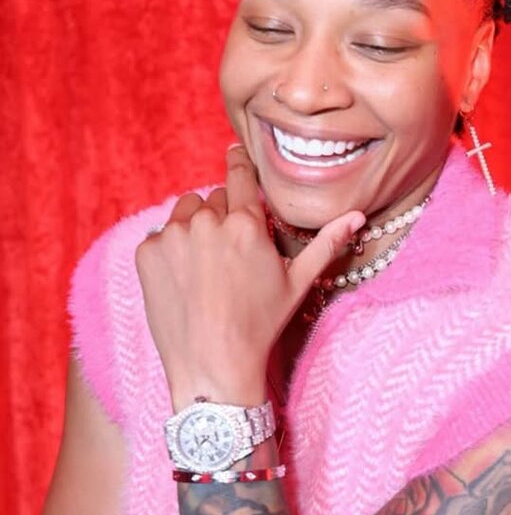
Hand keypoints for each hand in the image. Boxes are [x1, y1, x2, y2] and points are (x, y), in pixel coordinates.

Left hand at [135, 145, 363, 409]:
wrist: (212, 363)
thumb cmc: (260, 324)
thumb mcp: (298, 282)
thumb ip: (326, 242)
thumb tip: (358, 216)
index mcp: (246, 225)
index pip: (240, 175)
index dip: (239, 162)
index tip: (235, 150)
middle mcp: (208, 222)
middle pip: (215, 198)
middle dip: (224, 216)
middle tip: (231, 254)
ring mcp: (173, 236)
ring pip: (186, 211)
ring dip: (196, 227)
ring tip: (207, 265)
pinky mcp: (147, 253)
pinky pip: (161, 235)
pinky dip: (172, 250)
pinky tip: (186, 278)